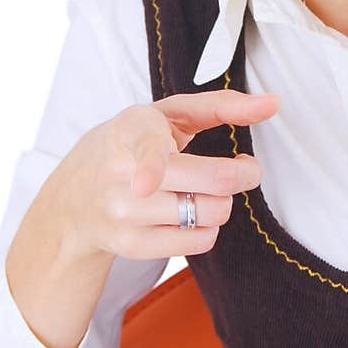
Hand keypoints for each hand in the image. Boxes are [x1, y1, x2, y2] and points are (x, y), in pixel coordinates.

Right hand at [53, 88, 279, 260]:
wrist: (74, 198)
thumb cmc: (132, 145)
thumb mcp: (167, 115)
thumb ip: (221, 105)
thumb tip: (273, 103)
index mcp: (132, 130)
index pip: (146, 151)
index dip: (149, 168)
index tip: (145, 184)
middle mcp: (124, 173)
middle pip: (211, 184)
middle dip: (243, 175)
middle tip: (244, 169)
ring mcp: (125, 213)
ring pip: (211, 214)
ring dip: (221, 202)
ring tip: (203, 191)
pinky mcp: (132, 245)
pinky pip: (200, 241)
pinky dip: (207, 228)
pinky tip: (189, 213)